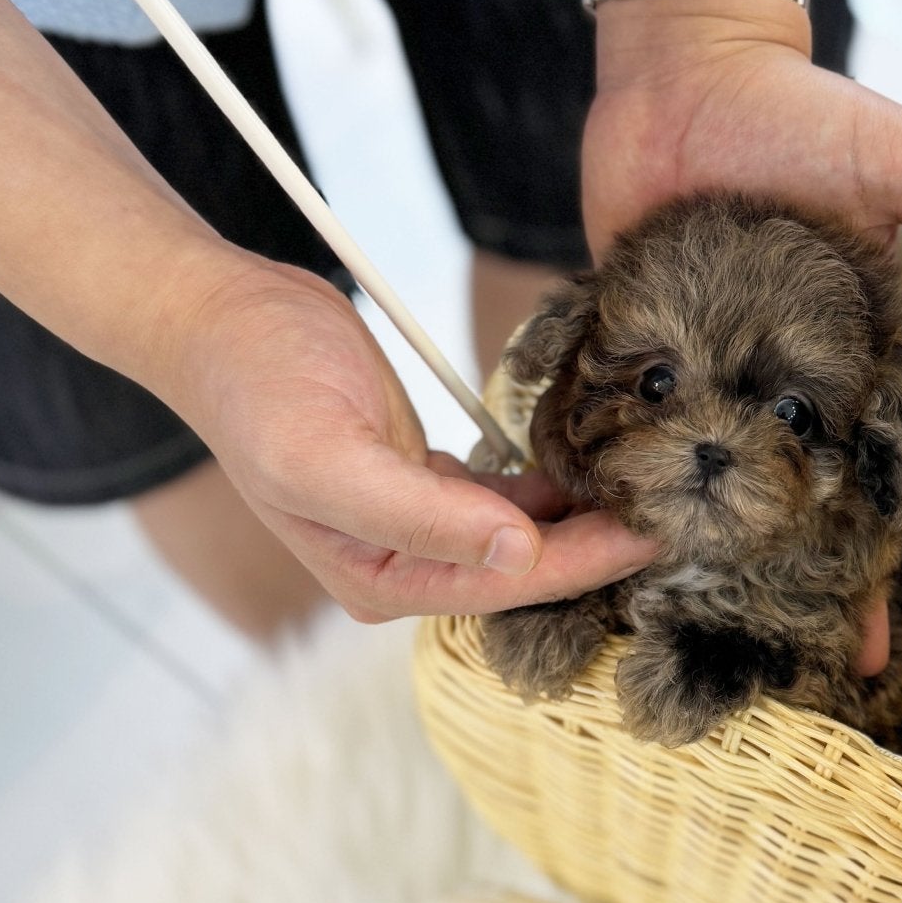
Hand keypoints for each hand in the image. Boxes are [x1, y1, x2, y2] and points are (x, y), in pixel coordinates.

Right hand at [158, 261, 654, 621]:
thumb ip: (422, 515)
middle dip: (599, 546)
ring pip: (525, 532)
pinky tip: (602, 457)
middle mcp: (402, 566)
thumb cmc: (261, 385)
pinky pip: (509, 493)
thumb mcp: (330, 454)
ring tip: (658, 483)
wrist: (220, 320)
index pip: (509, 582)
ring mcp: (416, 526)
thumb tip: (518, 551)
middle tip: (681, 510)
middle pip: (526, 567)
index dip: (586, 561)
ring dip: (585, 512)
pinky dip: (554, 479)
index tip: (656, 533)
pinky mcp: (426, 481)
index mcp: (379, 581)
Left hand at [585, 0, 901, 666]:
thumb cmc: (798, 111)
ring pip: (725, 489)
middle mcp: (783, 378)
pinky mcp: (633, 361)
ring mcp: (707, 377)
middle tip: (847, 655)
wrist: (682, 73)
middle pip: (814, 495)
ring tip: (734, 632)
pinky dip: (631, 495)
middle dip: (835, 572)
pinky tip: (630, 558)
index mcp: (854, 348)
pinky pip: (635, 441)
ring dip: (732, 560)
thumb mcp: (896, 161)